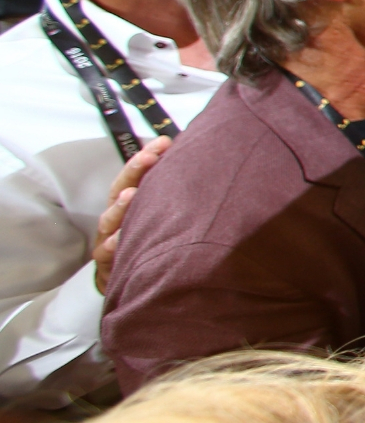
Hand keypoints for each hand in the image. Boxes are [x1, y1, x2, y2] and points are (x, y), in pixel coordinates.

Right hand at [94, 135, 167, 292]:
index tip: (165, 141)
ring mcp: (108, 238)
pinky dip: (113, 245)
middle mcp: (116, 217)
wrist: (128, 281)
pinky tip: (120, 239)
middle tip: (149, 156)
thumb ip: (168, 194)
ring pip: (110, 220)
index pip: (136, 174)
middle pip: (121, 189)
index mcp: (128, 202)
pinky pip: (108, 253)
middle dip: (134, 171)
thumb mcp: (154, 215)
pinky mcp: (107, 262)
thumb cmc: (144, 240)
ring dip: (121, 207)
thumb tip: (199, 164)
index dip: (147, 157)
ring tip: (131, 194)